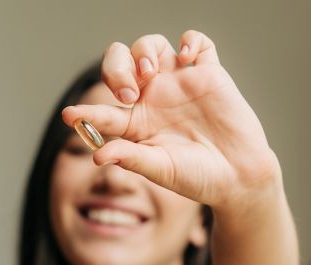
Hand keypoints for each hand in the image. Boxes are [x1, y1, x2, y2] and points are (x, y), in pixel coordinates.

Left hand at [61, 31, 280, 207]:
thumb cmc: (198, 178)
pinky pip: (197, 43)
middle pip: (121, 63)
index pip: (104, 111)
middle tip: (129, 91)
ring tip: (150, 71)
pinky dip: (190, 41)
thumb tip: (98, 154)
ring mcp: (180, 83)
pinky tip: (187, 57)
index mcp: (137, 123)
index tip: (71, 116)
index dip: (86, 112)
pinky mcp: (209, 74)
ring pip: (151, 46)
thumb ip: (131, 158)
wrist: (239, 178)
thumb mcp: (161, 169)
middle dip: (115, 68)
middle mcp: (154, 98)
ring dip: (144, 50)